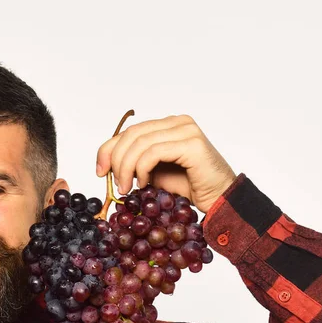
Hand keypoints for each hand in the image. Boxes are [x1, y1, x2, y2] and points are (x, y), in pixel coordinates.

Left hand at [95, 114, 236, 212]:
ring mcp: (186, 130)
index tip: (100, 171)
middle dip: (116, 159)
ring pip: (140, 142)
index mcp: (169, 126)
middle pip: (132, 134)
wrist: (221, 200)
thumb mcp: (155, 173)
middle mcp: (178, 122)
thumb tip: (107, 164)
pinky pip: (153, 152)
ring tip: (126, 188)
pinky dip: (142, 168)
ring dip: (126, 167)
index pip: (131, 131)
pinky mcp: (192, 144)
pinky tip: (144, 183)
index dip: (109, 149)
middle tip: (114, 183)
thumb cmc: (191, 189)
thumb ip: (136, 162)